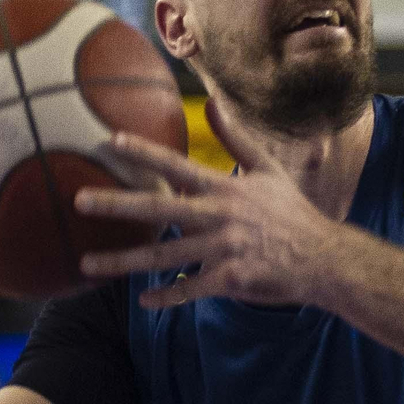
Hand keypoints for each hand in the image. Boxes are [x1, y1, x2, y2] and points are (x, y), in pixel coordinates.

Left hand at [74, 101, 341, 308]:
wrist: (324, 258)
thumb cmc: (293, 213)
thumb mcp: (268, 170)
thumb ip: (236, 138)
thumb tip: (215, 102)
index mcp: (226, 189)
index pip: (179, 167)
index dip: (146, 153)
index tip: (113, 142)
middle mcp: (220, 216)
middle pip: (160, 210)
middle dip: (117, 205)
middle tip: (79, 201)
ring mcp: (224, 250)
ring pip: (164, 257)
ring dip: (123, 262)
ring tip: (88, 264)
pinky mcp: (230, 280)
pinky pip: (190, 290)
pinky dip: (167, 296)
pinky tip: (144, 300)